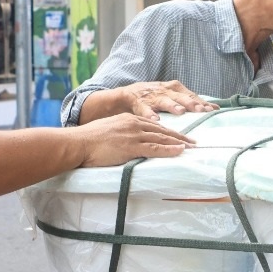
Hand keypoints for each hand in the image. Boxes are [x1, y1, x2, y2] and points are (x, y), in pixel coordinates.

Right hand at [76, 114, 194, 166]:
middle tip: (194, 142)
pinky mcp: (130, 146)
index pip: (155, 126)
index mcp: (129, 120)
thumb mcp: (110, 132)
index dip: (170, 132)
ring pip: (161, 138)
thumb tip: (130, 143)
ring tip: (192, 148)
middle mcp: (134, 124)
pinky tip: (180, 151)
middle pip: (162, 131)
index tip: (182, 137)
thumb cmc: (89, 141)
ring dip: (179, 143)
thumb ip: (123, 134)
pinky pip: (154, 148)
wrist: (78, 143)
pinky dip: (169, 150)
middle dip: (180, 136)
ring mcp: (133, 135)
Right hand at [116, 80, 218, 120]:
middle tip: (201, 110)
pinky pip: (144, 109)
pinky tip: (155, 119)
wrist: (125, 96)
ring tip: (180, 111)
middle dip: (191, 103)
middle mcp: (164, 91)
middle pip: (180, 97)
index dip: (201, 103)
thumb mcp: (171, 96)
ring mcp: (151, 96)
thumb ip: (189, 101)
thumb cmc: (153, 97)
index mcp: (174, 89)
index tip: (213, 110)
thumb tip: (213, 108)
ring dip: (172, 105)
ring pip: (163, 101)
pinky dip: (149, 113)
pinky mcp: (137, 103)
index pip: (190, 95)